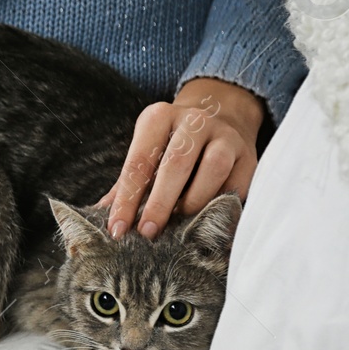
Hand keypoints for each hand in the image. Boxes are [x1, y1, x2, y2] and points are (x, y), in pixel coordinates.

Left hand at [98, 78, 263, 239]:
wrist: (221, 117)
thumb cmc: (171, 144)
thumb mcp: (146, 150)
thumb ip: (126, 183)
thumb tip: (100, 215)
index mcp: (159, 117)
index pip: (139, 162)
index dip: (126, 199)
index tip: (117, 229)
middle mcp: (193, 120)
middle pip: (175, 164)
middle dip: (159, 203)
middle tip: (147, 232)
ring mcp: (225, 135)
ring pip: (212, 169)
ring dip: (194, 202)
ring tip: (180, 224)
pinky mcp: (249, 154)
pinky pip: (236, 184)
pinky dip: (220, 205)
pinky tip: (206, 221)